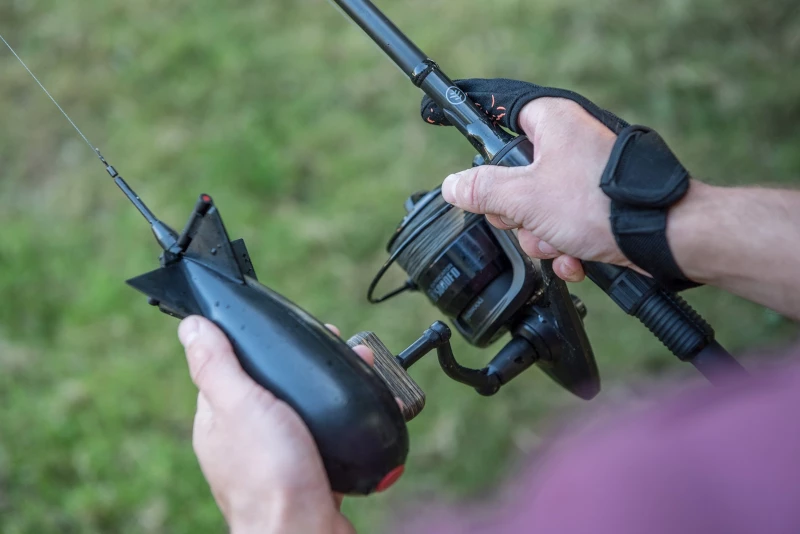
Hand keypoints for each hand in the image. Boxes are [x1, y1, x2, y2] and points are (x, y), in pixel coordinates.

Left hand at [177, 316, 374, 533]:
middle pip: (276, 386)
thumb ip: (216, 365)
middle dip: (306, 363)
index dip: (257, 344)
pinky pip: (330, 435)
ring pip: (307, 409)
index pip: (231, 368)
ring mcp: (281, 459)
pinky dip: (348, 418)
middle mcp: (247, 440)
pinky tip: (369, 406)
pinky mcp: (313, 473)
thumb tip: (191, 326)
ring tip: (364, 365)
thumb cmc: (270, 475)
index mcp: (220, 422)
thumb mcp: (240, 405)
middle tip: (338, 344)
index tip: (286, 328)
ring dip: (333, 386)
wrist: (306, 533)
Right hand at [441, 97, 628, 281]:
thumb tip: (452, 185)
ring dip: (539, 236)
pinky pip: (559, 224)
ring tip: (560, 241)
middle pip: (511, 174)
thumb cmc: (601, 204)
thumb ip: (482, 190)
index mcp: (551, 122)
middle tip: (528, 217)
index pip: (499, 111)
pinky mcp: (594, 204)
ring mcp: (581, 175)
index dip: (475, 120)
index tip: (440, 117)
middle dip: (515, 211)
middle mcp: (567, 142)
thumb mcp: (525, 197)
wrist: (661, 237)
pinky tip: (575, 256)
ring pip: (534, 207)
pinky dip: (563, 245)